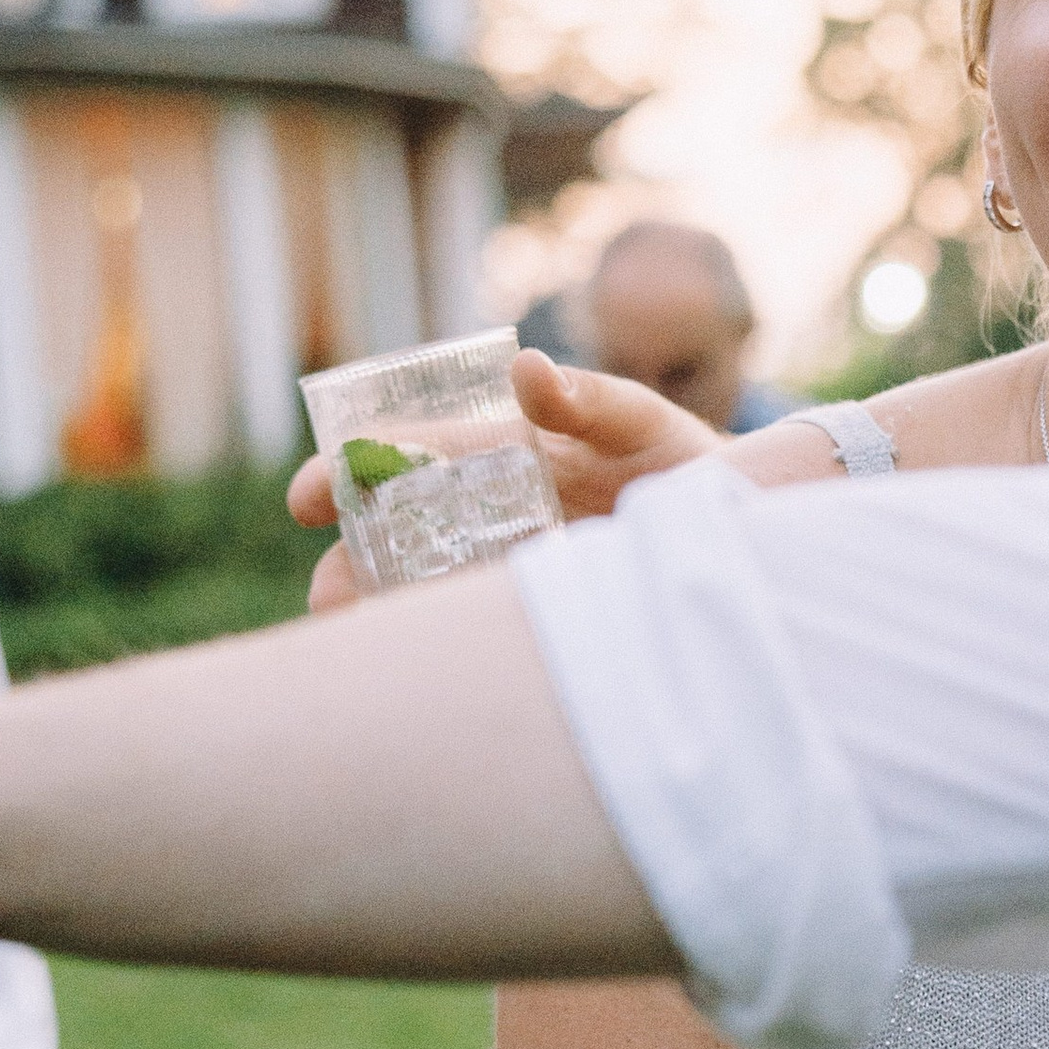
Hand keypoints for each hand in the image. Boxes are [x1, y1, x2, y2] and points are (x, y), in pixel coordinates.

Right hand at [287, 351, 720, 611]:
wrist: (746, 523)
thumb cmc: (682, 459)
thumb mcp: (638, 421)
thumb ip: (588, 399)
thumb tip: (527, 371)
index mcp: (499, 453)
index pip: (406, 457)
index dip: (348, 473)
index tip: (303, 497)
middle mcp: (490, 512)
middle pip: (399, 539)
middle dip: (353, 567)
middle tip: (327, 603)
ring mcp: (509, 567)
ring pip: (425, 593)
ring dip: (387, 617)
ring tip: (363, 648)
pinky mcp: (537, 614)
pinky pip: (476, 631)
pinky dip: (443, 648)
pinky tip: (425, 677)